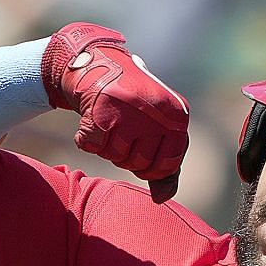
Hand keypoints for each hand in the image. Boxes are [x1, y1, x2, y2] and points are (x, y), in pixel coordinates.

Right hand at [41, 23, 188, 201]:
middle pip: (139, 165)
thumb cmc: (134, 106)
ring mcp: (130, 113)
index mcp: (178, 117)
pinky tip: (94, 121)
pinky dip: (87, 139)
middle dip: (127, 156)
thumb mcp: (157, 130)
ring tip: (110, 124)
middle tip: (123, 133)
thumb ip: (164, 165)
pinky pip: (92, 146)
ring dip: (107, 147)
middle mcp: (157, 114)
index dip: (152, 167)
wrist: (101, 66)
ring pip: (114, 156)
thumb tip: (162, 199)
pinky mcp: (102, 112)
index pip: (168, 165)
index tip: (143, 154)